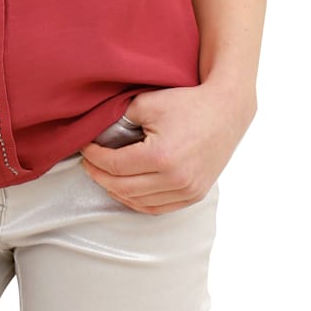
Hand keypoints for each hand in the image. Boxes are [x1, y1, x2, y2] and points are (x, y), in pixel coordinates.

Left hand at [79, 81, 256, 214]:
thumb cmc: (187, 103)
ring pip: (139, 202)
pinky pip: (159, 208)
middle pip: (123, 187)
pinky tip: (126, 190)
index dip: (94, 157)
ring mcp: (187, 191)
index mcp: (161, 157)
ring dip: (116, 191)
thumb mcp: (148, 103)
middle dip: (100, 175)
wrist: (226, 110)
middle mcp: (175, 179)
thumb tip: (98, 133)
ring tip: (104, 175)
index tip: (85, 147)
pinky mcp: (195, 195)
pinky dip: (138, 202)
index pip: (114, 165)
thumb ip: (120, 118)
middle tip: (88, 163)